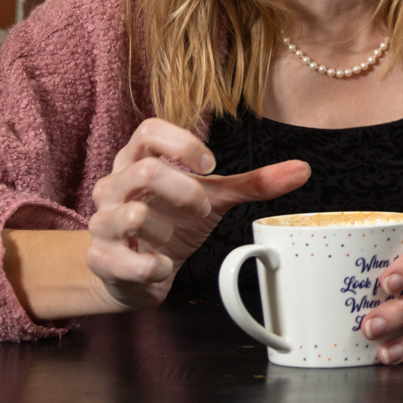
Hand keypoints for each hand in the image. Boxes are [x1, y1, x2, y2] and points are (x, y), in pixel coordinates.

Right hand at [85, 118, 309, 310]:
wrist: (135, 273)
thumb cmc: (172, 222)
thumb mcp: (214, 198)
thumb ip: (252, 183)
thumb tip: (303, 170)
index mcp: (138, 159)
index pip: (149, 129)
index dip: (184, 143)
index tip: (211, 166)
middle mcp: (114, 185)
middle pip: (147, 170)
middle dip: (188, 191)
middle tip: (205, 208)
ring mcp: (102, 221)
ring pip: (135, 214)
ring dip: (170, 230)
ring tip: (174, 239)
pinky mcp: (99, 258)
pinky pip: (125, 260)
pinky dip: (154, 267)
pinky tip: (161, 267)